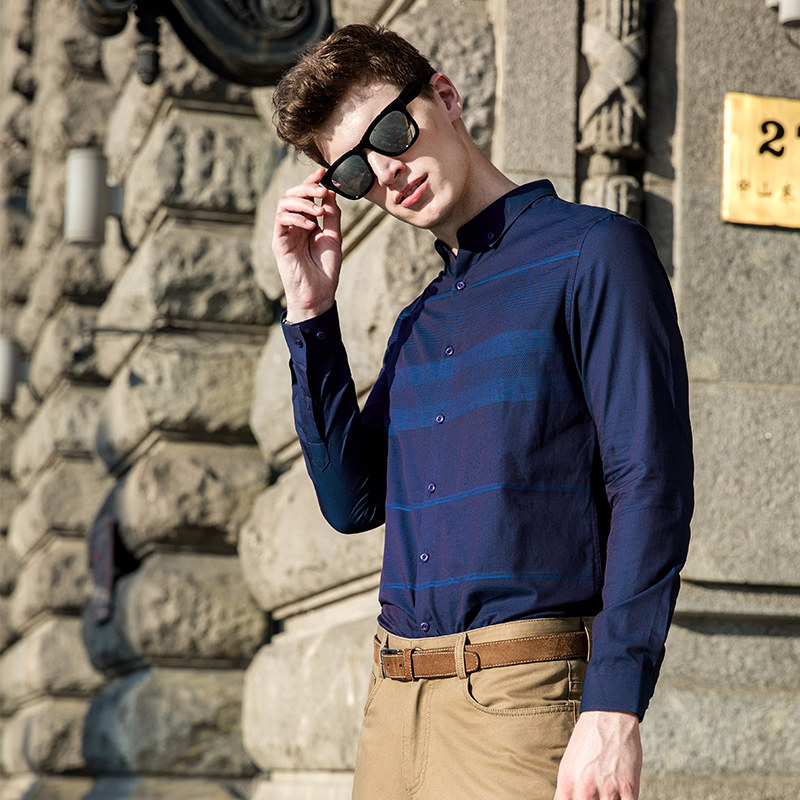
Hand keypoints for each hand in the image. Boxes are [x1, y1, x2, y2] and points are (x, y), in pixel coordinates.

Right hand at [272, 167, 342, 321]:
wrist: (319, 294)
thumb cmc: (325, 269)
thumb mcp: (334, 238)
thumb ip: (332, 215)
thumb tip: (330, 191)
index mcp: (307, 222)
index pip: (305, 196)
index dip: (312, 182)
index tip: (324, 172)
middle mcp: (294, 225)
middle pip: (291, 195)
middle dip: (307, 188)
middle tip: (322, 191)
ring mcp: (285, 233)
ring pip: (283, 203)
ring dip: (302, 202)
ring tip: (318, 211)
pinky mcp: (279, 243)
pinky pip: (280, 221)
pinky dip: (295, 217)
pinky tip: (311, 225)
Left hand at [554, 711, 641, 799]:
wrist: (609, 715)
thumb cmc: (587, 739)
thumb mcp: (568, 764)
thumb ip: (567, 792)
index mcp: (567, 784)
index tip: (579, 799)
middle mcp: (585, 790)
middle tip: (596, 796)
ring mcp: (607, 790)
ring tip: (608, 792)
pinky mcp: (628, 788)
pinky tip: (620, 796)